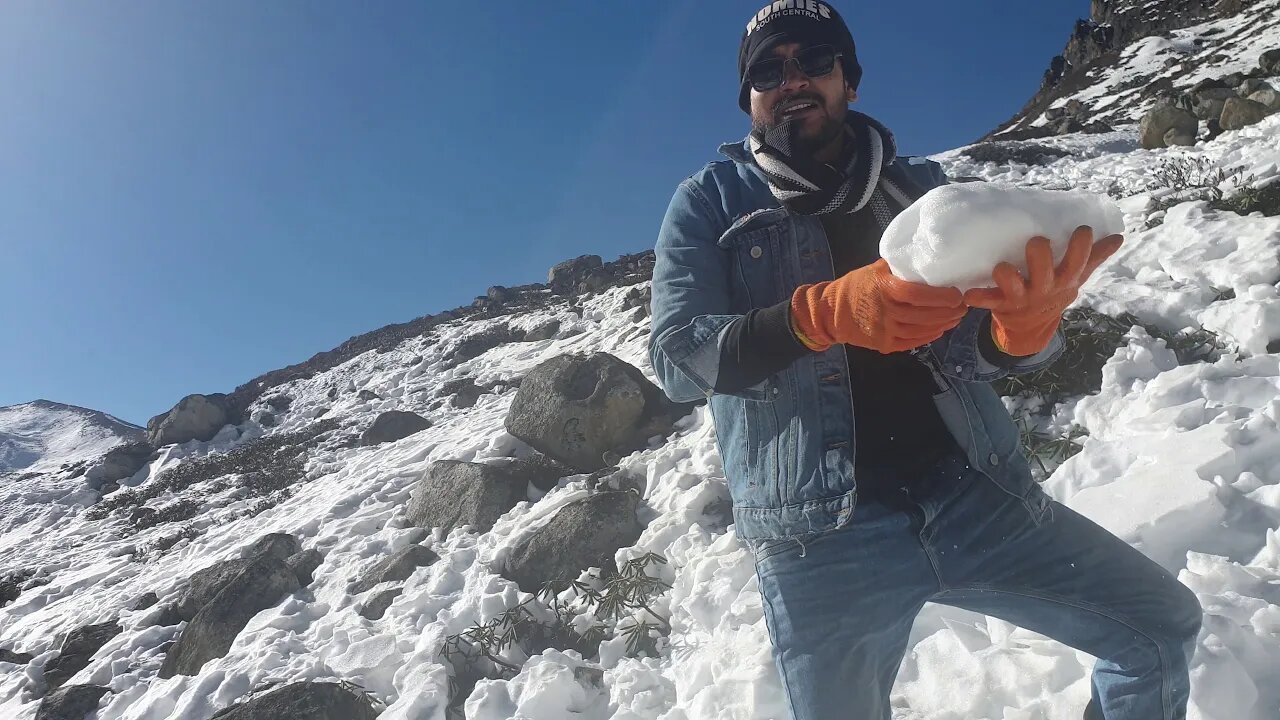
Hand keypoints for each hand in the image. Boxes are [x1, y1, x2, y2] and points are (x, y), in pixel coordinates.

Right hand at [790, 258, 966, 353]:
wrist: (832, 312)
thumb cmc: (856, 286)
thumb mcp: (875, 269)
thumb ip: (898, 266)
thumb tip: (926, 257)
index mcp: (884, 288)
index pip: (917, 294)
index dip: (940, 296)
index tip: (957, 294)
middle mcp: (885, 311)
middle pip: (924, 314)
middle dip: (948, 312)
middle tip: (962, 306)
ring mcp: (884, 330)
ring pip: (921, 330)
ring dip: (943, 324)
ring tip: (955, 317)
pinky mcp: (884, 344)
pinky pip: (913, 342)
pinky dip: (929, 336)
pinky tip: (939, 329)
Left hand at [964, 226, 1123, 355]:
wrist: (1031, 327)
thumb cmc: (1054, 290)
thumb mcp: (1076, 277)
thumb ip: (1094, 256)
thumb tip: (1119, 237)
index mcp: (1065, 279)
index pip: (1079, 262)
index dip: (1081, 247)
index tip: (1083, 229)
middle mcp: (1045, 288)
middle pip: (1046, 273)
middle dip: (1041, 258)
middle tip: (1037, 242)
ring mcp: (1022, 297)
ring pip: (1014, 287)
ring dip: (1008, 277)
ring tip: (1002, 268)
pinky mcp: (1001, 304)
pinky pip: (988, 301)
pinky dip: (978, 299)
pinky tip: (968, 295)